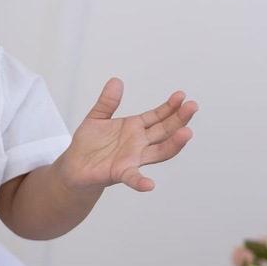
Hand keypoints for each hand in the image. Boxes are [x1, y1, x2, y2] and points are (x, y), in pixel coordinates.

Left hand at [61, 77, 196, 192]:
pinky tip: (150, 184)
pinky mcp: (120, 173)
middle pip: (164, 131)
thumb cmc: (88, 144)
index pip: (157, 116)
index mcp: (134, 128)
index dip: (170, 107)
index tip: (181, 96)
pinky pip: (133, 178)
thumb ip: (107, 101)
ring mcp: (132, 159)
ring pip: (159, 152)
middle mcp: (139, 143)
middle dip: (179, 119)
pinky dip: (141, 181)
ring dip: (174, 144)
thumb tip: (116, 81)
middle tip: (192, 106)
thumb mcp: (97, 117)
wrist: (74, 166)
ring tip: (186, 133)